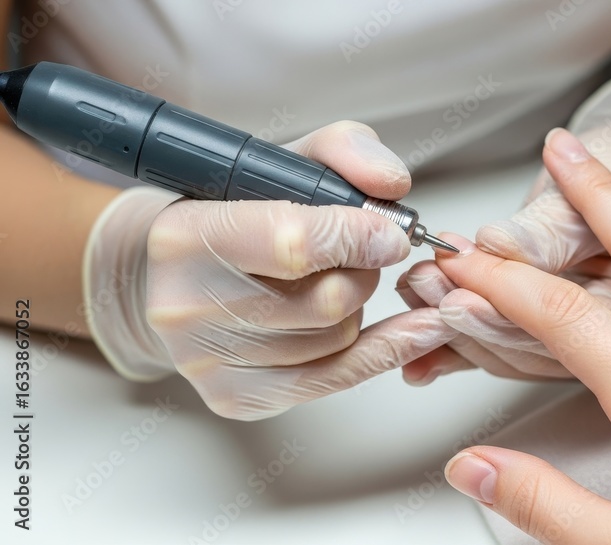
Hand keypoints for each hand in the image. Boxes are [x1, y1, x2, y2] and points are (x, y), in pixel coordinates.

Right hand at [83, 121, 456, 419]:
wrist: (166, 276)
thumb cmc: (233, 216)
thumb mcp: (283, 163)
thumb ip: (345, 151)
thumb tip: (392, 184)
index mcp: (187, 234)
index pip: (294, 244)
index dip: (359, 237)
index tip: (390, 234)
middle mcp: (186, 304)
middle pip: (327, 301)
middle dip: (365, 273)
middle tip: (362, 255)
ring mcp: (206, 359)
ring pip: (336, 339)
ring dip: (359, 307)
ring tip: (335, 281)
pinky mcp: (232, 397)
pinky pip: (334, 379)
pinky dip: (381, 351)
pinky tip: (412, 333)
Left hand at [397, 122, 610, 381]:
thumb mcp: (600, 182)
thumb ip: (550, 226)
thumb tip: (500, 245)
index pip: (564, 318)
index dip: (504, 300)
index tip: (460, 271)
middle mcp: (609, 335)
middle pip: (530, 346)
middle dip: (469, 314)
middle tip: (427, 282)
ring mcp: (573, 338)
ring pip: (508, 354)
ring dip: (454, 329)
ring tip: (416, 291)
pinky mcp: (540, 331)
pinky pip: (497, 352)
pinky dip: (456, 352)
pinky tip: (421, 361)